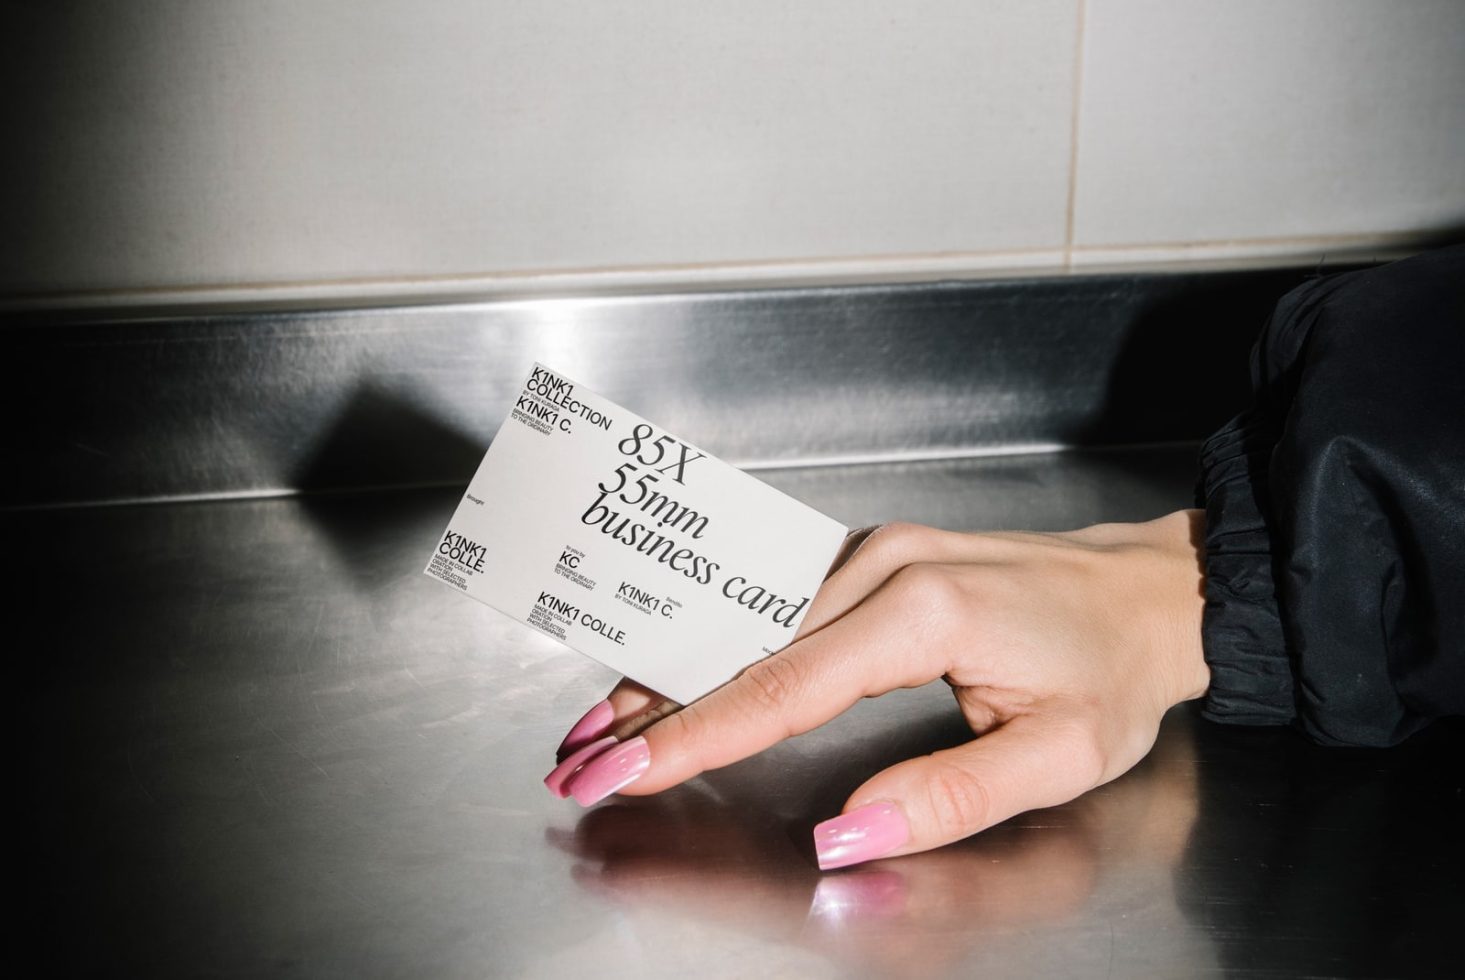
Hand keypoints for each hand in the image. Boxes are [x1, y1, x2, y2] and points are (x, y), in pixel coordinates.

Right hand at [546, 511, 1208, 868]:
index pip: (782, 687)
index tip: (625, 773)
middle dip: (648, 711)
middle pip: (739, 646)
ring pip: (741, 618)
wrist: (1147, 590)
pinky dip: (708, 645)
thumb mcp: (1056, 755)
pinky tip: (666, 674)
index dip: (694, 737)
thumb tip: (840, 836)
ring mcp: (870, 552)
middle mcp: (882, 566)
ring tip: (594, 726)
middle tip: (573, 761)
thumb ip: (944, 799)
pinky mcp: (867, 558)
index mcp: (924, 611)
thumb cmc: (1109, 671)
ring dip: (663, 674)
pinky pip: (769, 604)